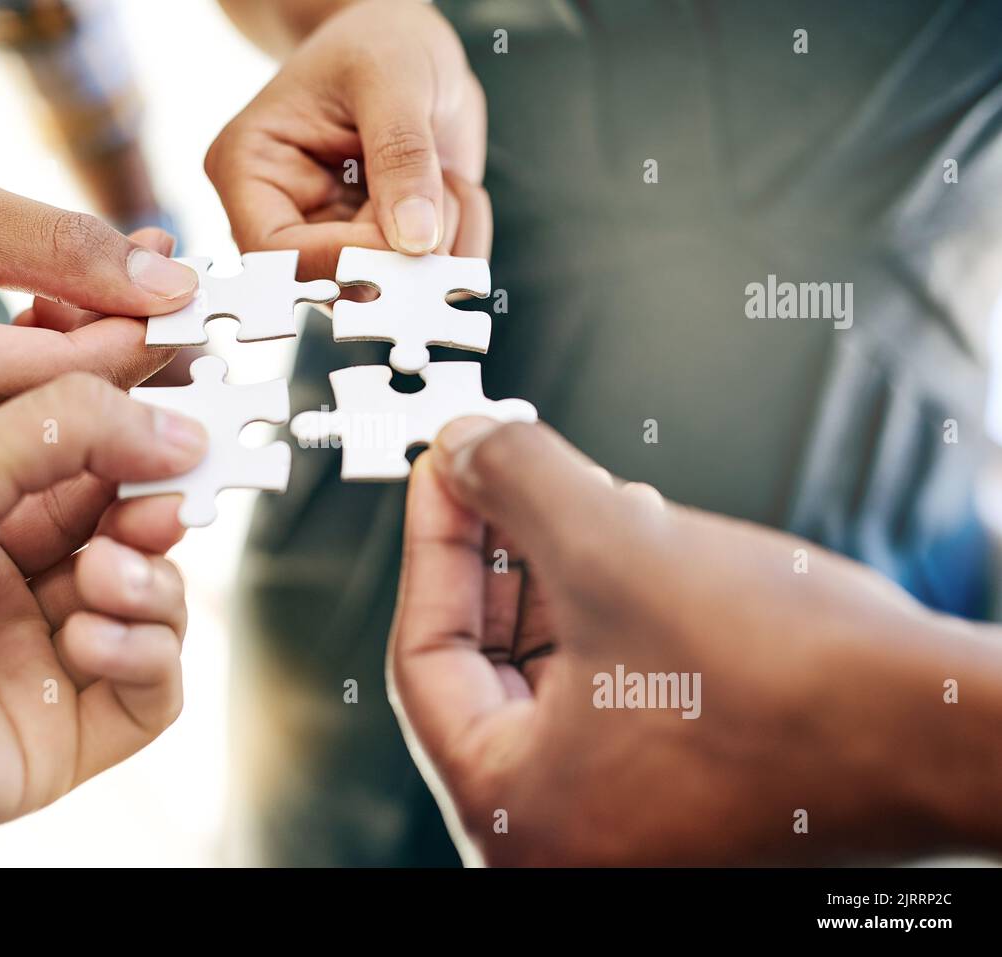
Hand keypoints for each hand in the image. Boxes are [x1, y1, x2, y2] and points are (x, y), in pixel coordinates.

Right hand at [0, 169, 196, 467]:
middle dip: (129, 349)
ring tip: (96, 291)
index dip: (143, 335)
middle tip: (162, 293)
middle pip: (73, 417)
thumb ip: (61, 247)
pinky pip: (21, 443)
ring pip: (54, 432)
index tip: (180, 295)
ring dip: (93, 363)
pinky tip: (57, 326)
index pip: (71, 378)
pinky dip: (52, 384)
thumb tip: (169, 281)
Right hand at [207, 0, 489, 276]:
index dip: (349, 260)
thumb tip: (414, 240)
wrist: (405, 43)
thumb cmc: (379, 42)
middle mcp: (285, 219)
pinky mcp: (383, 252)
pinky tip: (453, 187)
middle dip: (408, 249)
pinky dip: (464, 239)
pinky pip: (432, 281)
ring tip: (445, 173)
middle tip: (443, 187)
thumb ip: (402, 155)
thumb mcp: (393, 78)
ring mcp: (337, 242)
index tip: (411, 237)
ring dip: (444, 241)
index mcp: (251, 172)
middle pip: (340, 285)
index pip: (280, 254)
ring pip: (392, 291)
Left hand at [389, 419, 1001, 864]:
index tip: (446, 471)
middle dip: (501, 555)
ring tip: (573, 497)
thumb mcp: (616, 546)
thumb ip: (513, 481)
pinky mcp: (683, 801)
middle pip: (488, 666)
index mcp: (517, 819)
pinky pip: (611, 694)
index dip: (434, 543)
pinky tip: (629, 548)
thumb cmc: (799, 684)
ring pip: (553, 674)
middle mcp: (562, 845)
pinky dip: (608, 616)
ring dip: (558, 576)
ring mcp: (625, 830)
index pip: (425, 658)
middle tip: (500, 473)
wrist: (947, 733)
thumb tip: (464, 446)